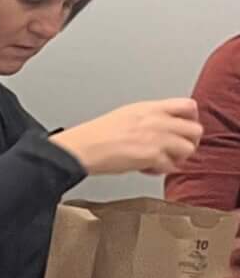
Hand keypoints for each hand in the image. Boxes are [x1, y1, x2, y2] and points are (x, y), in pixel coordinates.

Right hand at [53, 98, 202, 177]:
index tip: (183, 130)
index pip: (189, 106)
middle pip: (195, 130)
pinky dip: (160, 170)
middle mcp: (157, 120)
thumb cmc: (96, 134)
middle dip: (188, 142)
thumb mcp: (126, 114)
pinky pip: (170, 166)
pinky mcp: (152, 156)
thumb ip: (150, 117)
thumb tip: (163, 127)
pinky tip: (146, 168)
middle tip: (175, 150)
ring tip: (160, 160)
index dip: (191, 120)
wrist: (82, 147)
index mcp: (150, 108)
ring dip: (177, 158)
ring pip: (188, 149)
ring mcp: (156, 138)